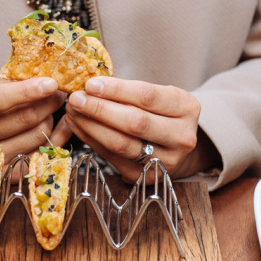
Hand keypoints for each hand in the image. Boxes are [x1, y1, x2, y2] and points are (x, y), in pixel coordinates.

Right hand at [0, 77, 66, 159]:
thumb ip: (16, 84)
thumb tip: (52, 81)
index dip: (27, 91)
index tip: (51, 83)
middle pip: (24, 119)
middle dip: (49, 103)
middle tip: (58, 94)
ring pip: (37, 136)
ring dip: (51, 119)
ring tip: (49, 110)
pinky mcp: (5, 174)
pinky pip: (42, 155)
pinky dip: (57, 138)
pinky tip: (61, 125)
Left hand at [64, 77, 209, 182]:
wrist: (175, 146)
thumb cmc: (160, 113)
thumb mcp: (157, 95)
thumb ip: (129, 91)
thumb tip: (89, 86)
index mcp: (187, 108)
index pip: (147, 96)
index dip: (116, 90)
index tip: (90, 84)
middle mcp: (182, 136)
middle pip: (135, 123)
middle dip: (99, 109)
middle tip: (76, 99)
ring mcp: (167, 161)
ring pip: (122, 144)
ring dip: (91, 126)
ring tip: (72, 112)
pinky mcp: (147, 177)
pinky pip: (113, 157)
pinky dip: (91, 140)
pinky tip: (78, 127)